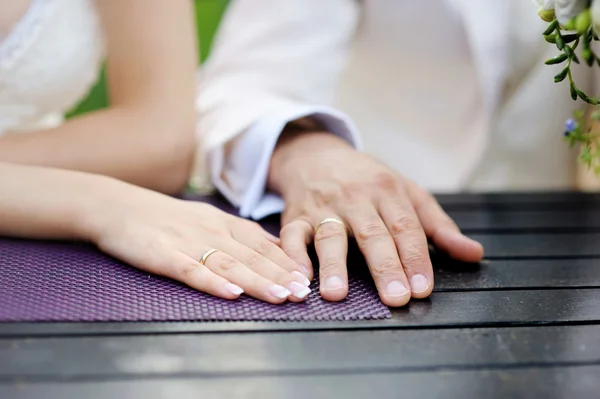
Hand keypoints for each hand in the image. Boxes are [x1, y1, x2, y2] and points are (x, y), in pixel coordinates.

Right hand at [85, 179, 310, 303]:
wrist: (117, 205)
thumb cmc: (166, 217)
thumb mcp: (209, 219)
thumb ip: (241, 236)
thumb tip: (278, 250)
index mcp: (224, 223)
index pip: (263, 244)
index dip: (287, 262)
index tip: (308, 279)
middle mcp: (212, 231)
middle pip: (251, 255)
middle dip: (280, 275)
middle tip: (302, 293)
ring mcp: (187, 242)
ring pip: (228, 264)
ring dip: (256, 281)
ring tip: (279, 296)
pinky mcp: (162, 254)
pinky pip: (191, 270)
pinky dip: (212, 282)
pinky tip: (231, 293)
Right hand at [268, 131, 483, 306]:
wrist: (315, 155)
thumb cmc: (366, 179)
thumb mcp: (406, 192)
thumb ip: (438, 225)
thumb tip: (473, 254)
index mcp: (388, 191)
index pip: (406, 227)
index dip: (416, 258)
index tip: (422, 287)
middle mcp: (356, 198)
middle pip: (372, 234)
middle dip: (385, 267)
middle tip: (396, 298)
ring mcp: (324, 207)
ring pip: (330, 235)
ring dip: (334, 265)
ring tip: (337, 293)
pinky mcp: (296, 216)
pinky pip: (291, 235)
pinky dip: (293, 255)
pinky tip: (300, 276)